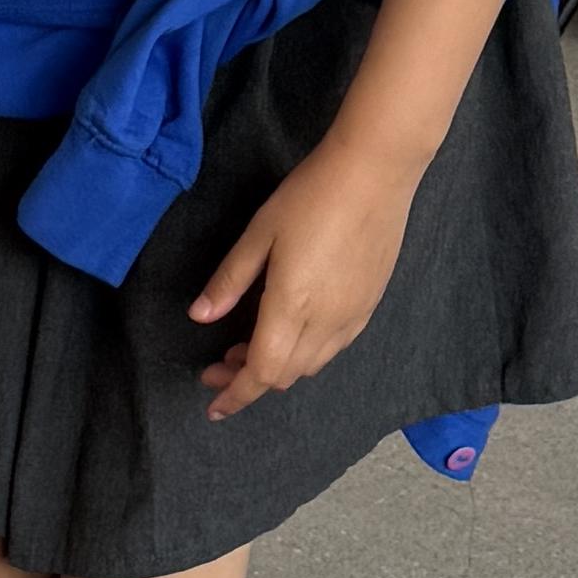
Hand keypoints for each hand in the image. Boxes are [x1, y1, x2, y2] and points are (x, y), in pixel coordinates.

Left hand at [190, 125, 414, 415]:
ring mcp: (354, 314)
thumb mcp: (260, 233)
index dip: (235, 395)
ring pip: (311, 365)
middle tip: (220, 362)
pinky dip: (306, 353)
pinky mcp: (370, 303)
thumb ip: (230, 281)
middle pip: (284, 375)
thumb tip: (200, 316)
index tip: (213, 406)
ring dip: (278, 367)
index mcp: (292, 306)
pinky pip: (335, 347)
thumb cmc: (313, 195)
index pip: (261, 372)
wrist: (377, 170)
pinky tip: (292, 330)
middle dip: (248, 379)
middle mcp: (327, 321)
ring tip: (250, 345)